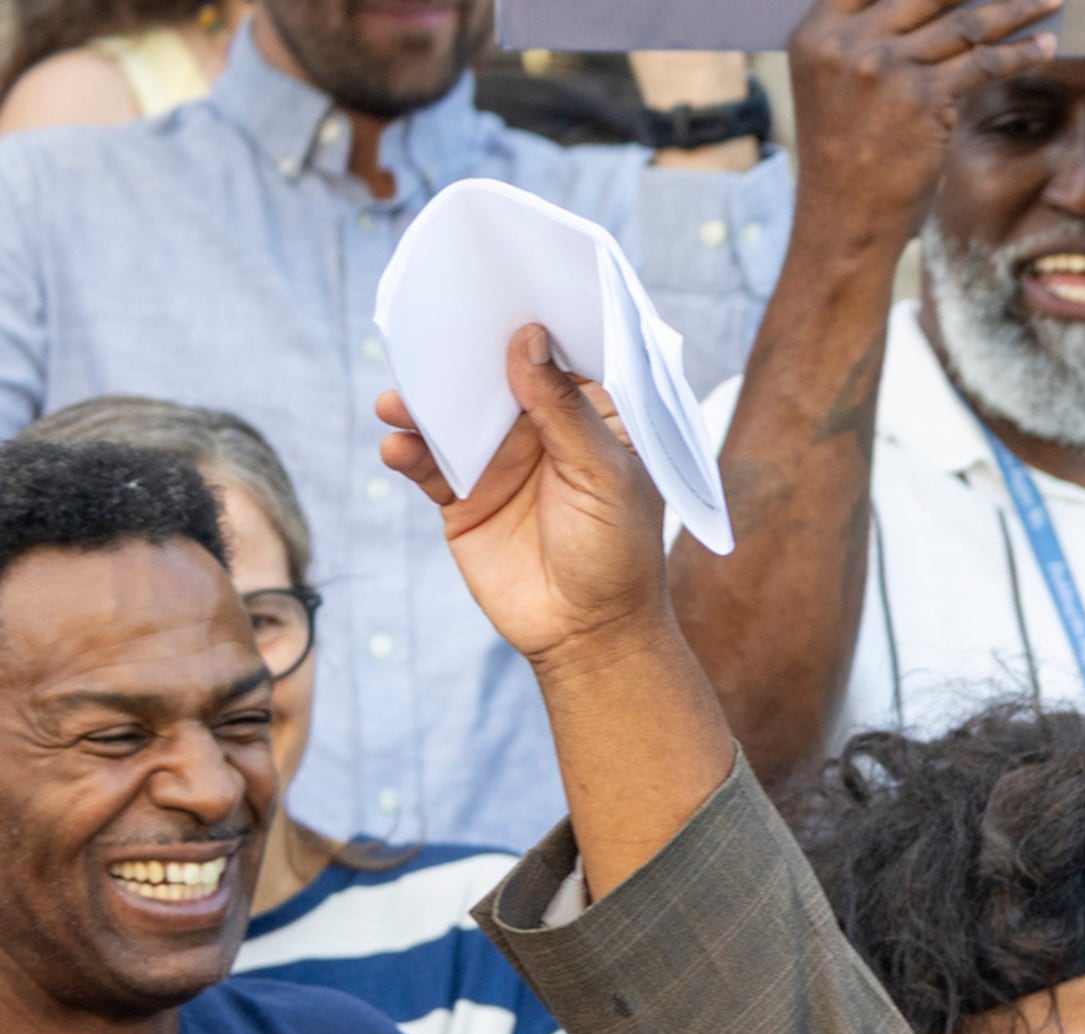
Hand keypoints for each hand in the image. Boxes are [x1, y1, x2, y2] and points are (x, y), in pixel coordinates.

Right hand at [377, 329, 670, 669]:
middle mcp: (543, 429)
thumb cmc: (617, 554)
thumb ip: (562, 410)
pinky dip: (406, 450)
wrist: (586, 633)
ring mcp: (500, 459)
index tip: (503, 279)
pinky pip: (425, 461)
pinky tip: (398, 446)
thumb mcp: (602, 476)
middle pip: (495, 374)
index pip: (561, 354)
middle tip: (428, 326)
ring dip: (420, 402)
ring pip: (451, 414)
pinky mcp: (462, 495)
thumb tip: (527, 339)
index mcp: (593, 417)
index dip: (535, 320)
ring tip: (396, 401)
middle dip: (462, 351)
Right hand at [785, 0, 1061, 241]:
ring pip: (965, 22)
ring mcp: (887, 68)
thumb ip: (864, 40)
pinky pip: (983, 64)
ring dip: (1016, 7)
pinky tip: (1044, 46)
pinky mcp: (923, 100)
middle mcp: (849, 41)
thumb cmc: (844, 153)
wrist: (843, 215)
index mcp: (818, 31)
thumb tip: (926, 9)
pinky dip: (1020, 53)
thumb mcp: (831, 83)